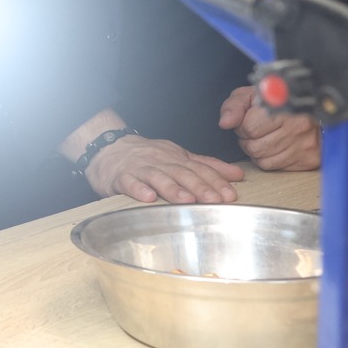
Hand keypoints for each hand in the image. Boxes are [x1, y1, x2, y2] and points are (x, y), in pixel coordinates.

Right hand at [85, 134, 243, 203]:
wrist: (109, 147)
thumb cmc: (148, 156)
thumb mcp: (179, 156)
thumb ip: (208, 166)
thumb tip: (238, 175)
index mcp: (177, 158)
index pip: (199, 168)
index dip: (215, 181)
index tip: (230, 195)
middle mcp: (161, 162)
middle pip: (182, 173)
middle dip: (200, 187)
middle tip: (215, 200)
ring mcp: (140, 169)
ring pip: (158, 178)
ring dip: (173, 189)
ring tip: (187, 200)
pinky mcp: (120, 177)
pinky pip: (129, 183)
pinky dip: (138, 189)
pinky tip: (148, 198)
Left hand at [219, 86, 321, 170]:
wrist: (309, 110)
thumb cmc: (274, 102)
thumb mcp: (250, 95)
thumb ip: (234, 106)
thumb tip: (225, 123)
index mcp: (282, 106)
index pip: (249, 128)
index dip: (243, 126)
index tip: (249, 120)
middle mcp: (297, 126)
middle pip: (255, 147)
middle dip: (248, 140)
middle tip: (255, 131)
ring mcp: (305, 144)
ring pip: (263, 159)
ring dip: (256, 151)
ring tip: (263, 138)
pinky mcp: (309, 158)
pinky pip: (275, 167)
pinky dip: (268, 159)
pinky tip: (273, 147)